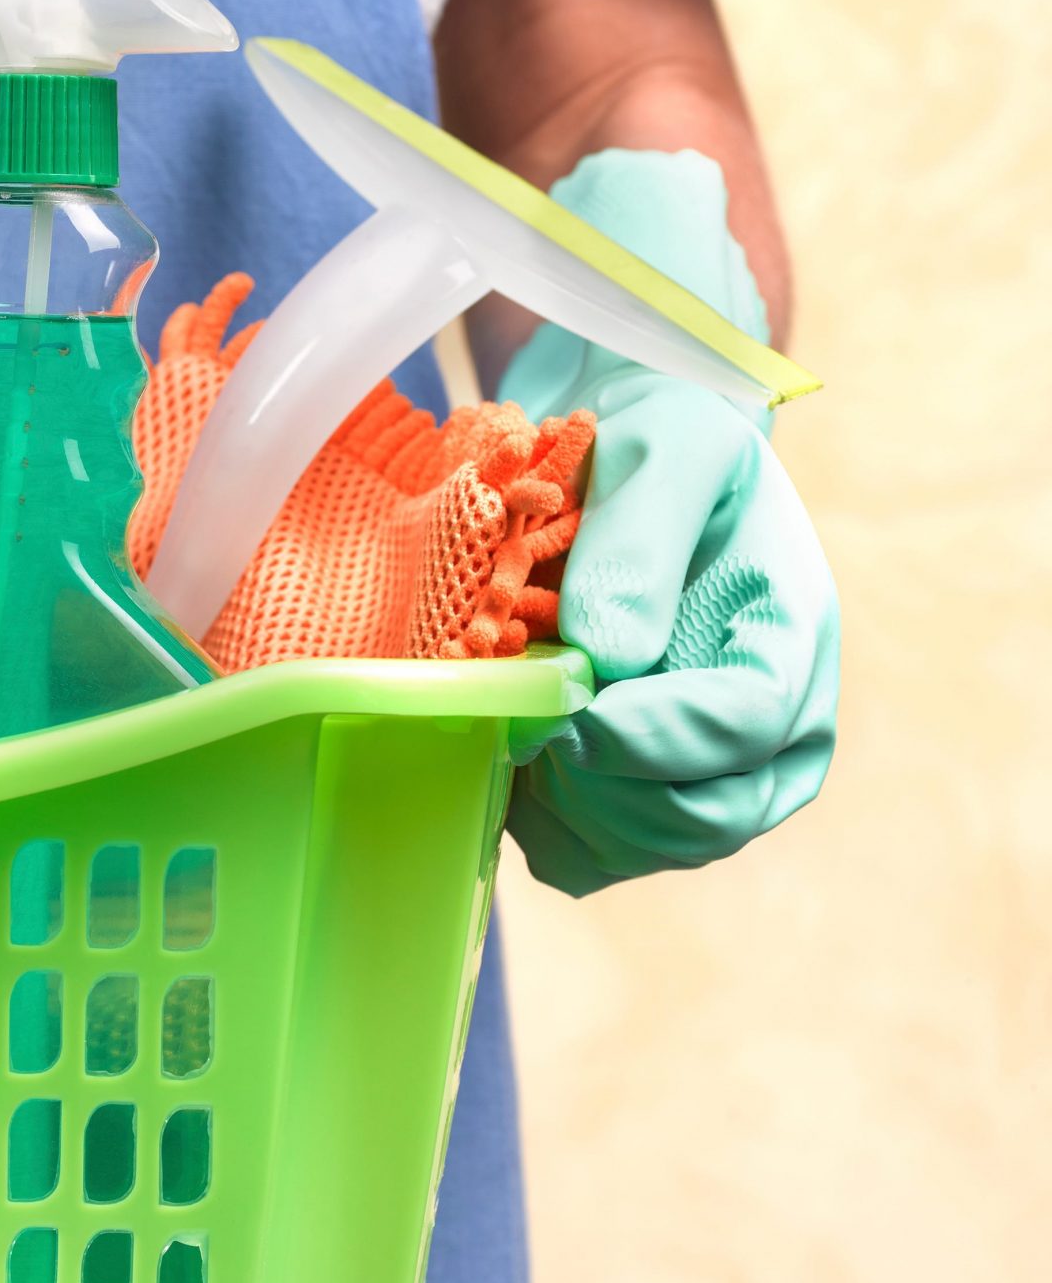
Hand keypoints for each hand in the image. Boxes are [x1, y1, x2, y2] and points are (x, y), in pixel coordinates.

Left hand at [498, 151, 838, 895]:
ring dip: (562, 805)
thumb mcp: (662, 451)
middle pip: (703, 812)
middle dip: (605, 782)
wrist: (622, 447)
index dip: (658, 735)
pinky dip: (534, 817)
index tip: (575, 712)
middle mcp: (762, 718)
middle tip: (521, 723)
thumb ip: (640, 548)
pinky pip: (586, 849)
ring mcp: (696, 764)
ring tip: (503, 727)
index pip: (746, 721)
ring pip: (640, 843)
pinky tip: (495, 750)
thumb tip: (608, 659)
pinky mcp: (628, 787)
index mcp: (785, 633)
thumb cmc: (655, 433)